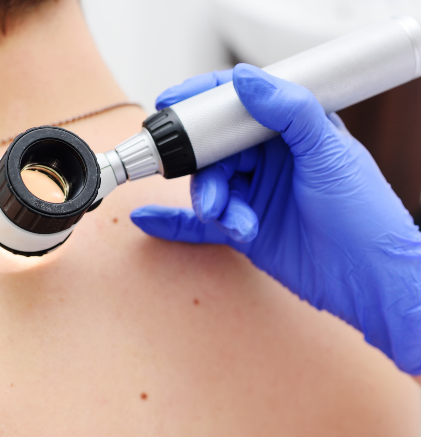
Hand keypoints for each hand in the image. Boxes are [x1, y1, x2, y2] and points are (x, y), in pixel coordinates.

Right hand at [131, 65, 420, 374]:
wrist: (366, 279)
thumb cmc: (362, 215)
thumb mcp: (328, 151)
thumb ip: (289, 110)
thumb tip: (246, 80)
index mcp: (290, 132)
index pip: (237, 107)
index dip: (202, 104)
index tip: (171, 104)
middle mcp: (269, 162)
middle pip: (215, 153)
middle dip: (207, 173)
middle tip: (215, 196)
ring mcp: (254, 196)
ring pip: (209, 189)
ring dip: (213, 206)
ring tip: (233, 223)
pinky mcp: (243, 229)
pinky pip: (199, 224)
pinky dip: (172, 223)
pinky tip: (148, 220)